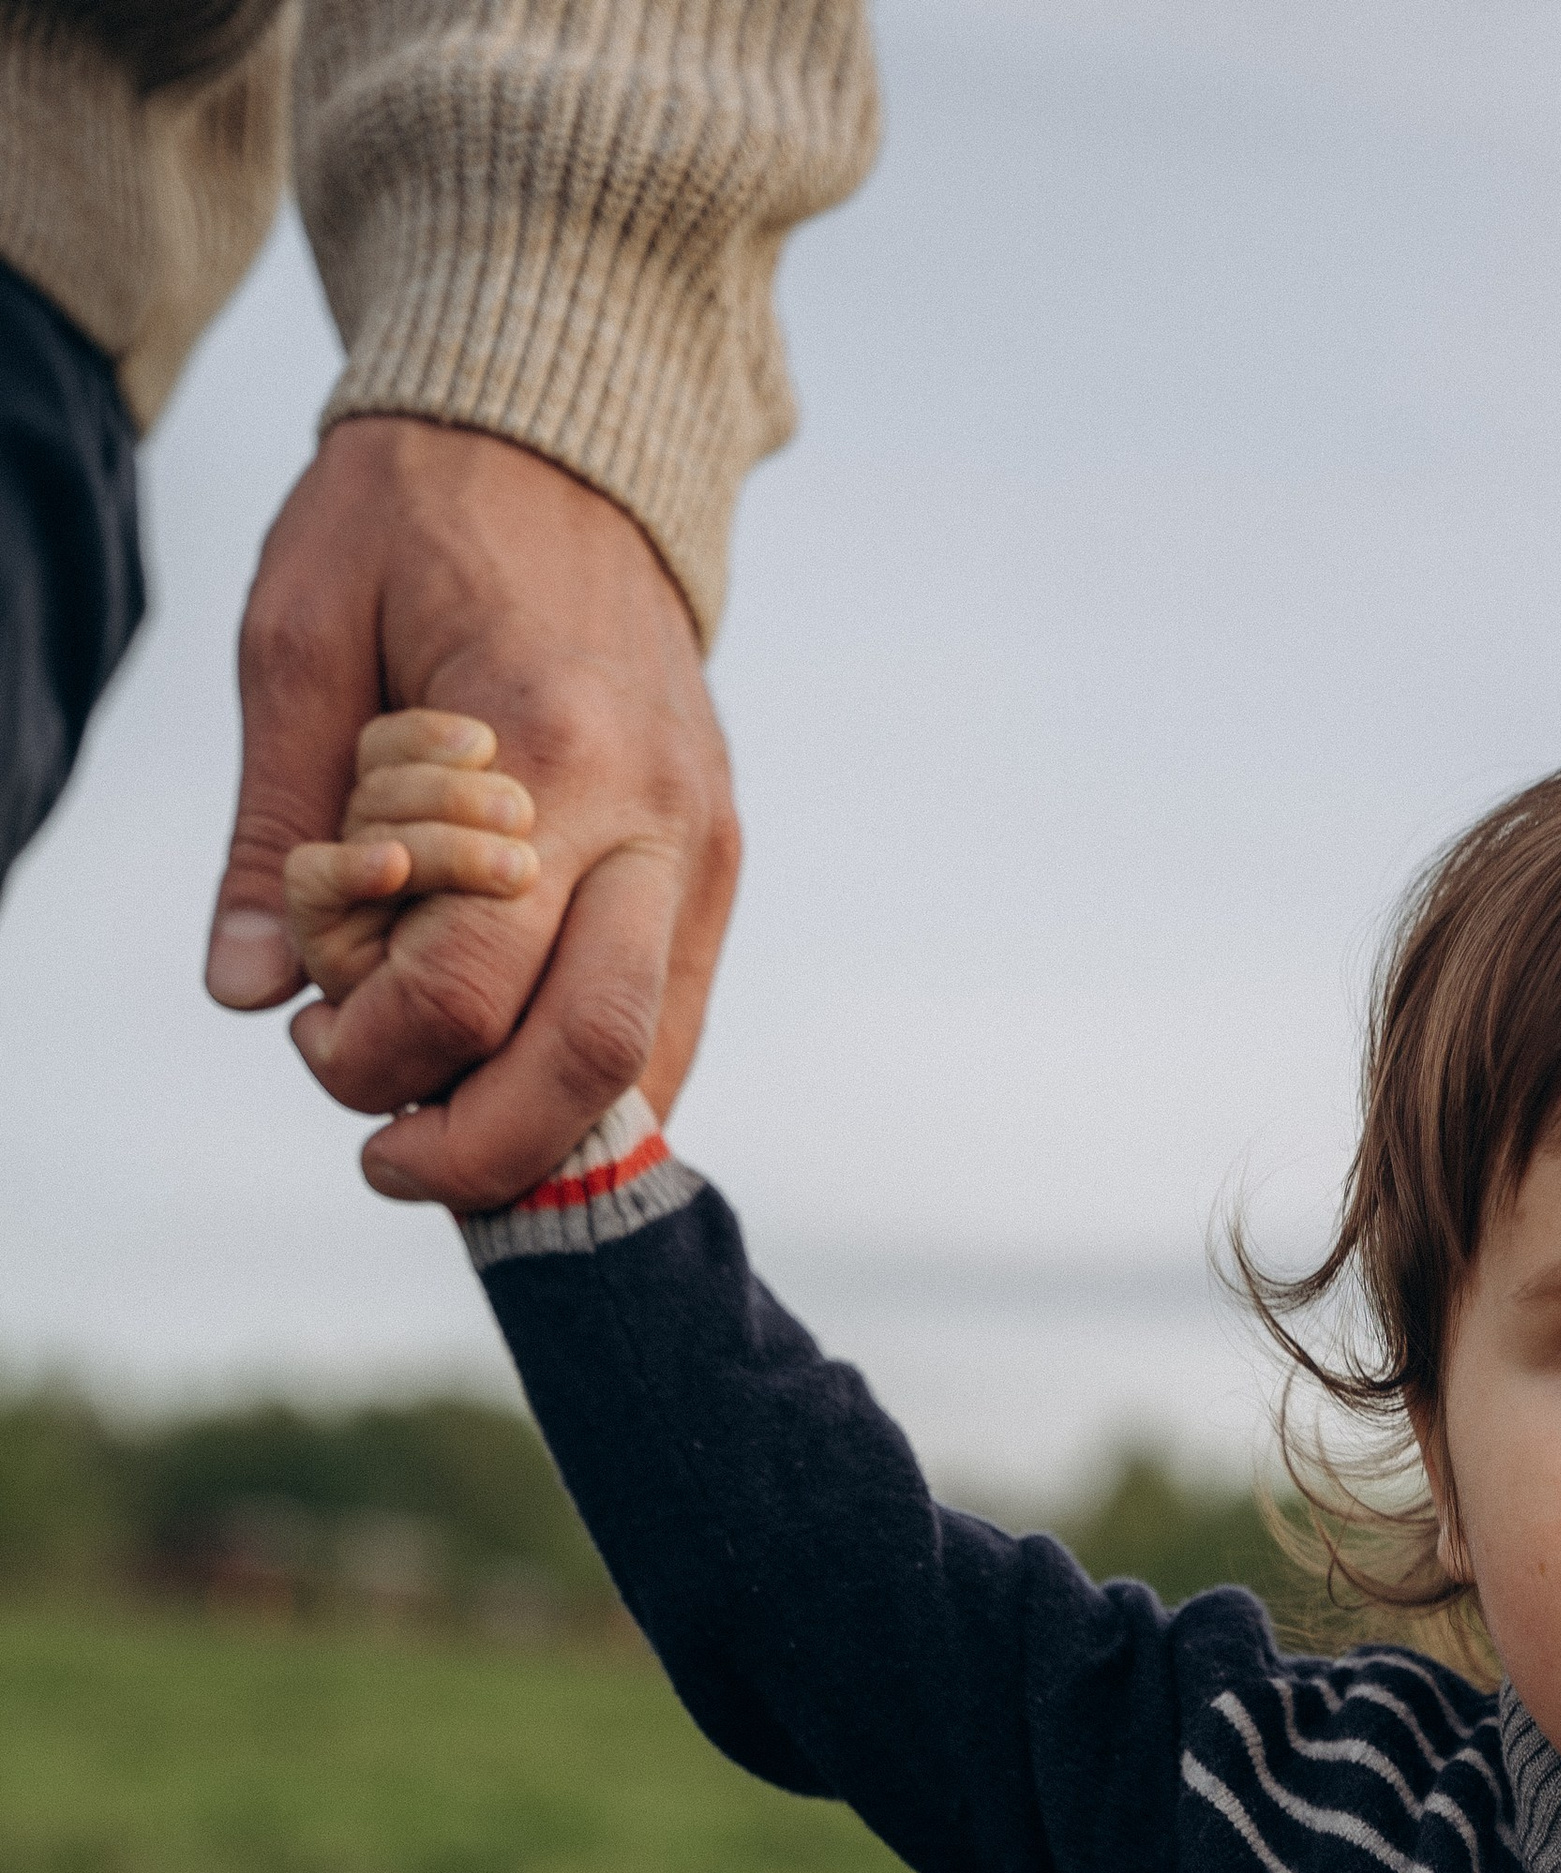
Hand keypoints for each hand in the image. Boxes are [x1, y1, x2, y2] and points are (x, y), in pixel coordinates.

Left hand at [206, 418, 740, 1211]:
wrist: (565, 435)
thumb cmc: (413, 518)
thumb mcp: (298, 634)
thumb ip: (275, 824)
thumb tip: (246, 991)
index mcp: (546, 749)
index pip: (464, 982)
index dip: (372, 1049)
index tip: (308, 1032)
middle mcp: (650, 813)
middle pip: (585, 1056)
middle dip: (475, 1147)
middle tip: (384, 1154)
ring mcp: (701, 844)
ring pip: (649, 1060)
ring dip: (540, 1130)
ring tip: (441, 1121)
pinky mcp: (718, 860)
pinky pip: (671, 1018)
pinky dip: (594, 1084)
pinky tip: (511, 1077)